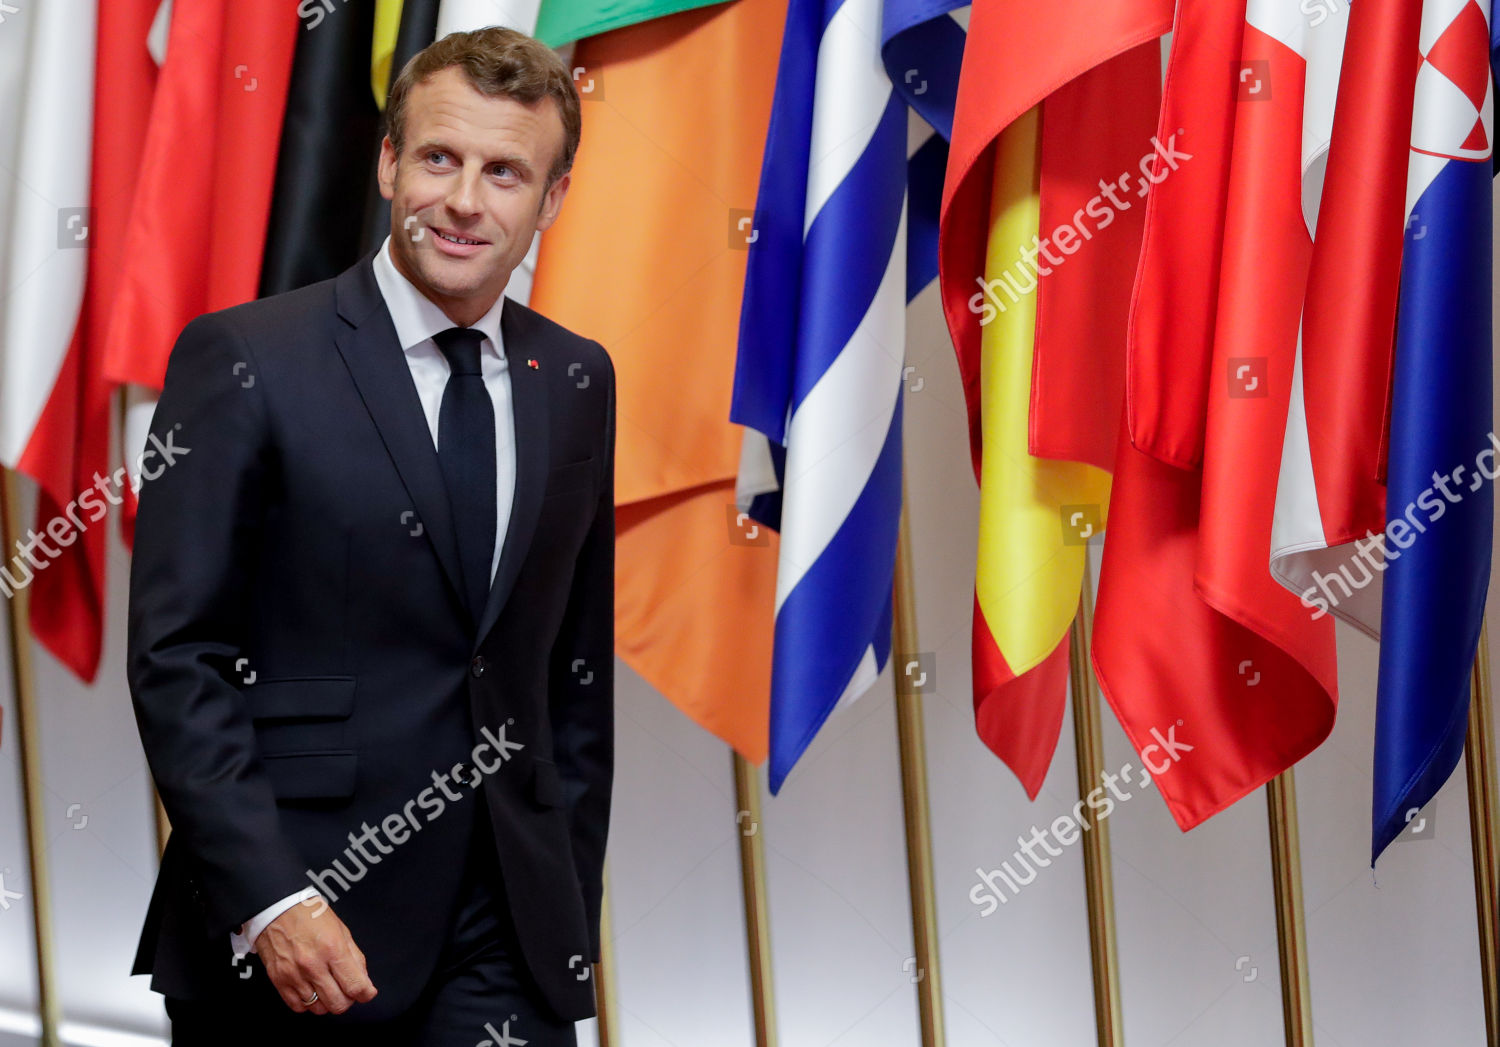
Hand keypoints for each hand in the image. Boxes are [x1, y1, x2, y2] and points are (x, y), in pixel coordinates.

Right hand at [255, 896, 377, 1014]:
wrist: (276, 909)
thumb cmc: (309, 915)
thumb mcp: (341, 930)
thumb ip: (355, 958)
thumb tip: (364, 982)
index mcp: (332, 948)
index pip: (355, 986)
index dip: (365, 994)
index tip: (366, 993)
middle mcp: (313, 965)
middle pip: (338, 1004)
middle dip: (347, 1000)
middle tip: (346, 989)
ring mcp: (294, 975)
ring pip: (318, 1008)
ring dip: (327, 1002)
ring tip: (327, 987)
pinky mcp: (279, 981)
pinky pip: (298, 1006)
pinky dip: (308, 1003)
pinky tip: (311, 989)